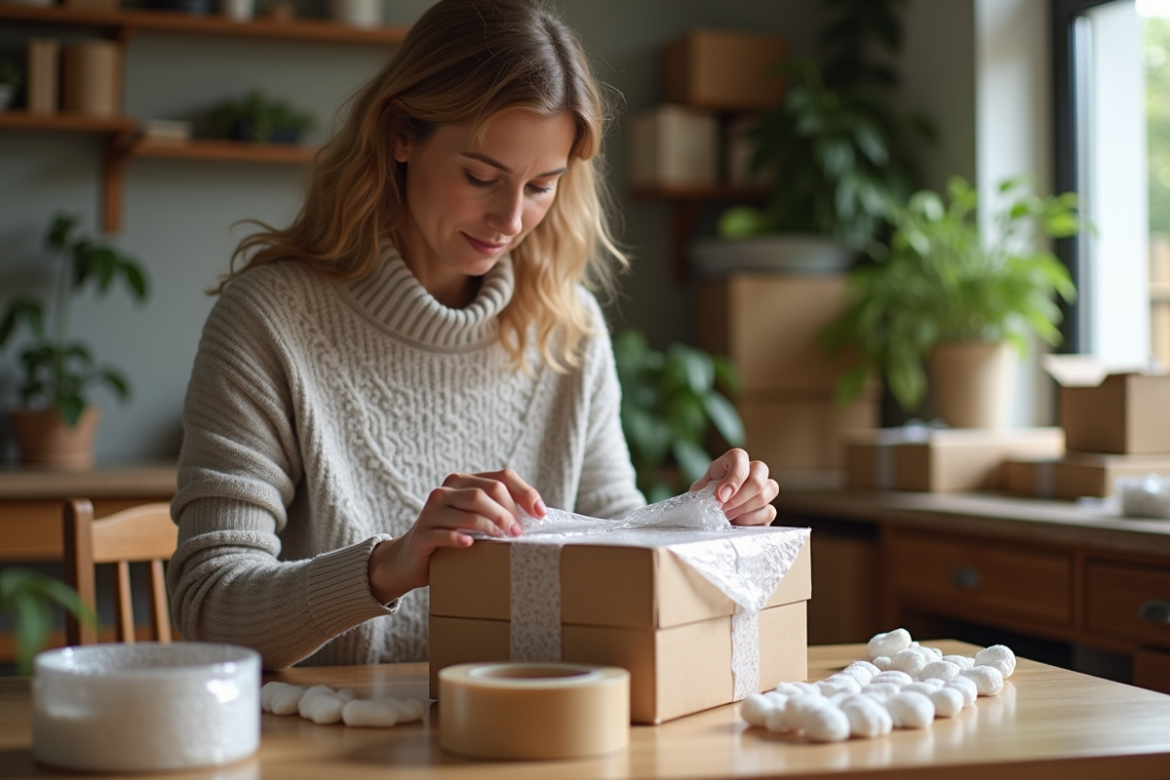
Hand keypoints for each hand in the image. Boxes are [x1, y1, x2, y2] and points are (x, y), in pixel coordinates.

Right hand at [367, 469, 545, 602]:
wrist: (411, 558)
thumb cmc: (454, 538)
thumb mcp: (476, 520)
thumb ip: (498, 511)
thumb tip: (538, 515)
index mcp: (463, 482)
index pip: (501, 477)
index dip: (524, 493)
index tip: (540, 514)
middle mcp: (446, 491)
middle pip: (485, 492)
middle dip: (508, 512)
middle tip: (519, 533)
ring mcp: (432, 511)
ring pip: (469, 508)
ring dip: (492, 524)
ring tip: (505, 539)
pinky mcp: (422, 533)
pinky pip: (444, 532)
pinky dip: (461, 538)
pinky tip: (471, 545)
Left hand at [690, 448, 778, 525]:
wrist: (708, 521)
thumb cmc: (703, 502)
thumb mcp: (697, 494)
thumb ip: (704, 492)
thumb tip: (720, 497)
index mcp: (731, 462)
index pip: (739, 456)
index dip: (733, 476)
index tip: (720, 497)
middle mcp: (752, 471)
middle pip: (761, 469)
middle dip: (740, 494)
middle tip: (723, 508)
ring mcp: (764, 489)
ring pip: (768, 490)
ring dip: (743, 508)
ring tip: (726, 515)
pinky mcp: (768, 509)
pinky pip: (769, 511)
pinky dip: (750, 520)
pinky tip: (737, 523)